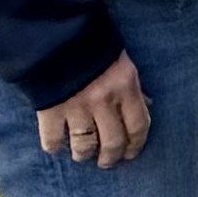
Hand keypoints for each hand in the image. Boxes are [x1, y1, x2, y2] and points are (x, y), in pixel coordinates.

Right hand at [37, 50, 151, 168]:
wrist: (55, 34)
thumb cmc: (93, 46)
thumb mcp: (122, 62)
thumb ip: (132, 86)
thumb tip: (147, 105)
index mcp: (125, 87)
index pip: (138, 125)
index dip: (136, 144)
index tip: (131, 154)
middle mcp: (104, 100)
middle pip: (113, 141)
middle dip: (110, 157)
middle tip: (106, 162)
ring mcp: (76, 106)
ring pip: (84, 145)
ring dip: (83, 155)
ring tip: (81, 156)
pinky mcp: (49, 109)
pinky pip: (52, 139)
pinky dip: (53, 146)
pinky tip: (55, 146)